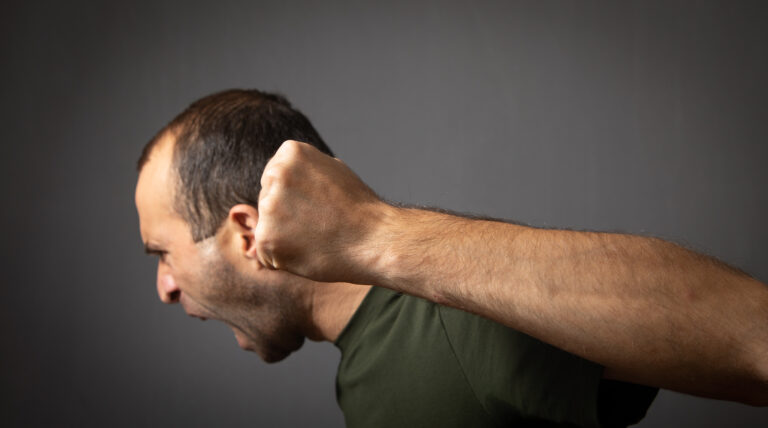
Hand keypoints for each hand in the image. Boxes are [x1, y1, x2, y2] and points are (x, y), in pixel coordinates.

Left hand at [255, 140, 391, 283]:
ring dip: (284, 238)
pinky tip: (309, 253)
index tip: (318, 206)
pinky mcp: (267, 237)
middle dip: (285, 216)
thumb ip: (303, 170)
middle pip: (266, 201)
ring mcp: (269, 206)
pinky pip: (266, 253)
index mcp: (291, 153)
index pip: (273, 178)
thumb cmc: (359, 210)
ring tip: (316, 238)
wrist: (375, 240)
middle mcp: (276, 174)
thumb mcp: (332, 171)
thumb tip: (280, 173)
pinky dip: (284, 259)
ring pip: (265, 228)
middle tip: (319, 224)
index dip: (295, 198)